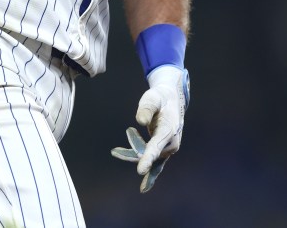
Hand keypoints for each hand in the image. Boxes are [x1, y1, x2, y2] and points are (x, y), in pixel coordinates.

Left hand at [111, 65, 189, 191]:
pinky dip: (145, 165)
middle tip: (116, 152)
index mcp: (168, 129)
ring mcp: (169, 148)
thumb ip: (146, 109)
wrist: (171, 101)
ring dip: (133, 155)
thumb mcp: (152, 98)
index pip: (156, 146)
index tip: (140, 170)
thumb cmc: (159, 99)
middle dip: (133, 153)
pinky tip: (143, 187)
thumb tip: (140, 121)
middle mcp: (171, 142)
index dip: (148, 158)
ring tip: (117, 152)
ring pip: (149, 158)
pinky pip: (154, 161)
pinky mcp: (164, 150)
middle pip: (149, 153)